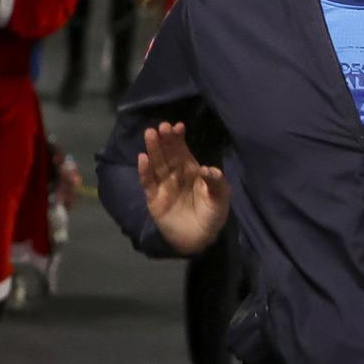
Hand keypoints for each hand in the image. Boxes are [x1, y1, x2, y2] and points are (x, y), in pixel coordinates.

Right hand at [136, 121, 229, 255]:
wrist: (200, 238)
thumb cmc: (213, 214)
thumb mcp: (221, 197)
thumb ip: (217, 182)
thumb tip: (209, 169)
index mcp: (192, 171)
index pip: (183, 151)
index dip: (179, 139)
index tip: (178, 126)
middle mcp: (176, 175)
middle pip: (168, 155)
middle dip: (165, 140)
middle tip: (162, 126)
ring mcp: (164, 186)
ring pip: (157, 164)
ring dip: (153, 150)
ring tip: (150, 134)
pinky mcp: (154, 199)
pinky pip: (148, 183)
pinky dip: (144, 171)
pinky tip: (142, 158)